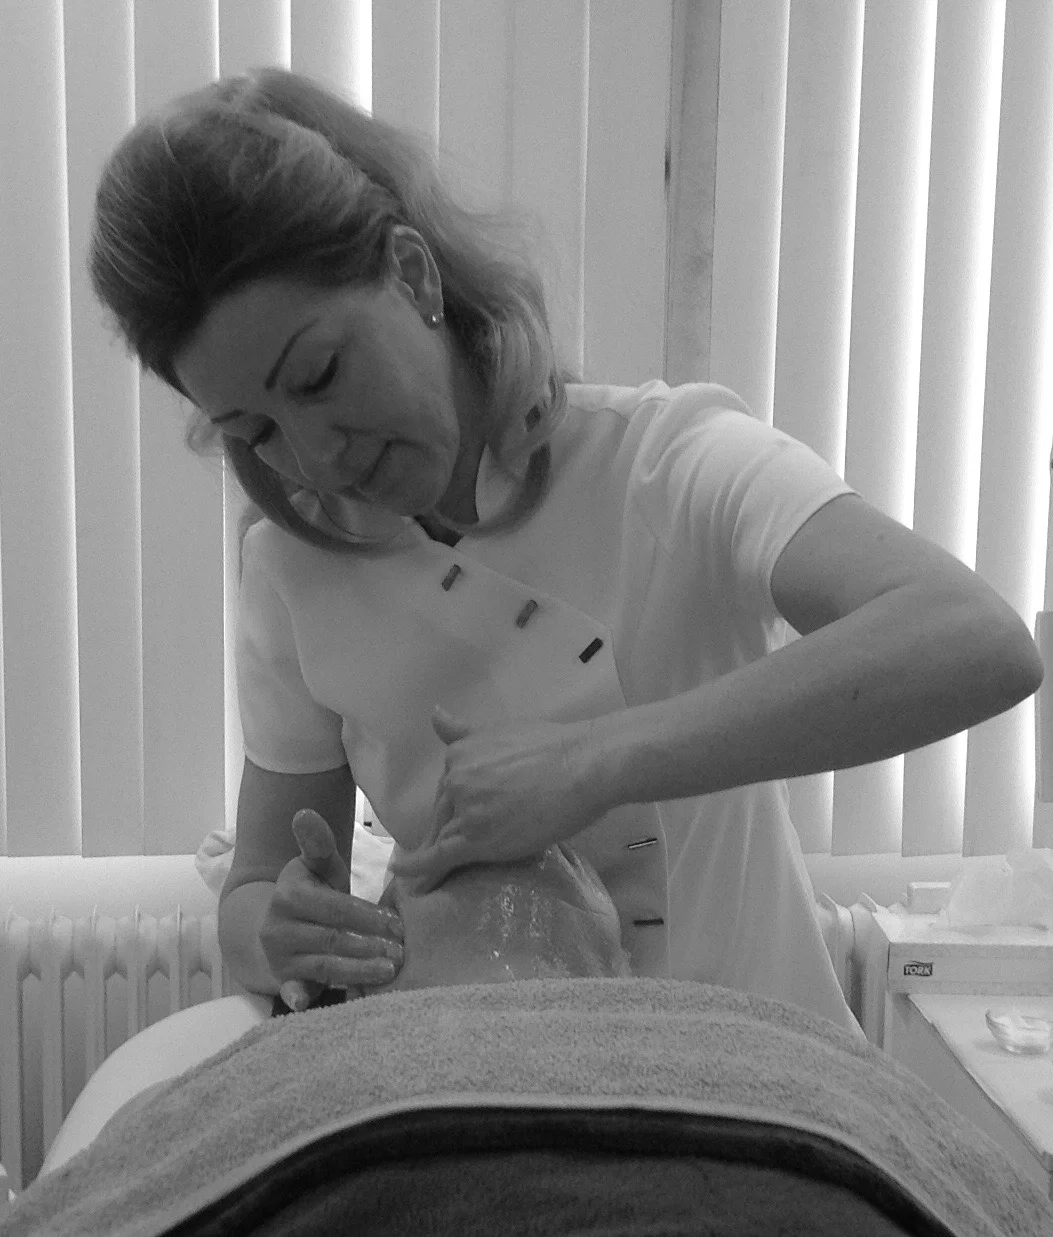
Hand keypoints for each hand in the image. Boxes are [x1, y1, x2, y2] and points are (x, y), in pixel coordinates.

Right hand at [259, 809, 404, 1010]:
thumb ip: (318, 844)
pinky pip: (292, 991)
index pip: (336, 906)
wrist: (280, 928)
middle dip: (370, 945)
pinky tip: (308, 1002)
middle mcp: (278, 925)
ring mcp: (278, 956)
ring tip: (390, 971)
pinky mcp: (281, 981)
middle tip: (402, 952)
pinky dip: (298, 997)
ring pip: (324, 965)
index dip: (369, 916)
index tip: (398, 925)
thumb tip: (304, 812)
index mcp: (290, 893)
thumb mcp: (319, 867)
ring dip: (358, 971)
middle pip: (333, 938)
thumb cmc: (315, 893)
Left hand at [389, 706, 603, 894]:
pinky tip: (410, 882)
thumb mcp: (500, 730)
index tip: (458, 820)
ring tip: (424, 876)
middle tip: (444, 852)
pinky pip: (440, 857)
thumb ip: (463, 731)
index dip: (453, 808)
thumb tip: (434, 715)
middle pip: (443, 813)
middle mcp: (454, 779)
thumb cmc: (553, 747)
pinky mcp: (476, 838)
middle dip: (444, 832)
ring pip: (442, 836)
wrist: (582, 766)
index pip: (447, 788)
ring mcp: (464, 809)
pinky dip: (421, 871)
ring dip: (430, 856)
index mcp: (458, 754)